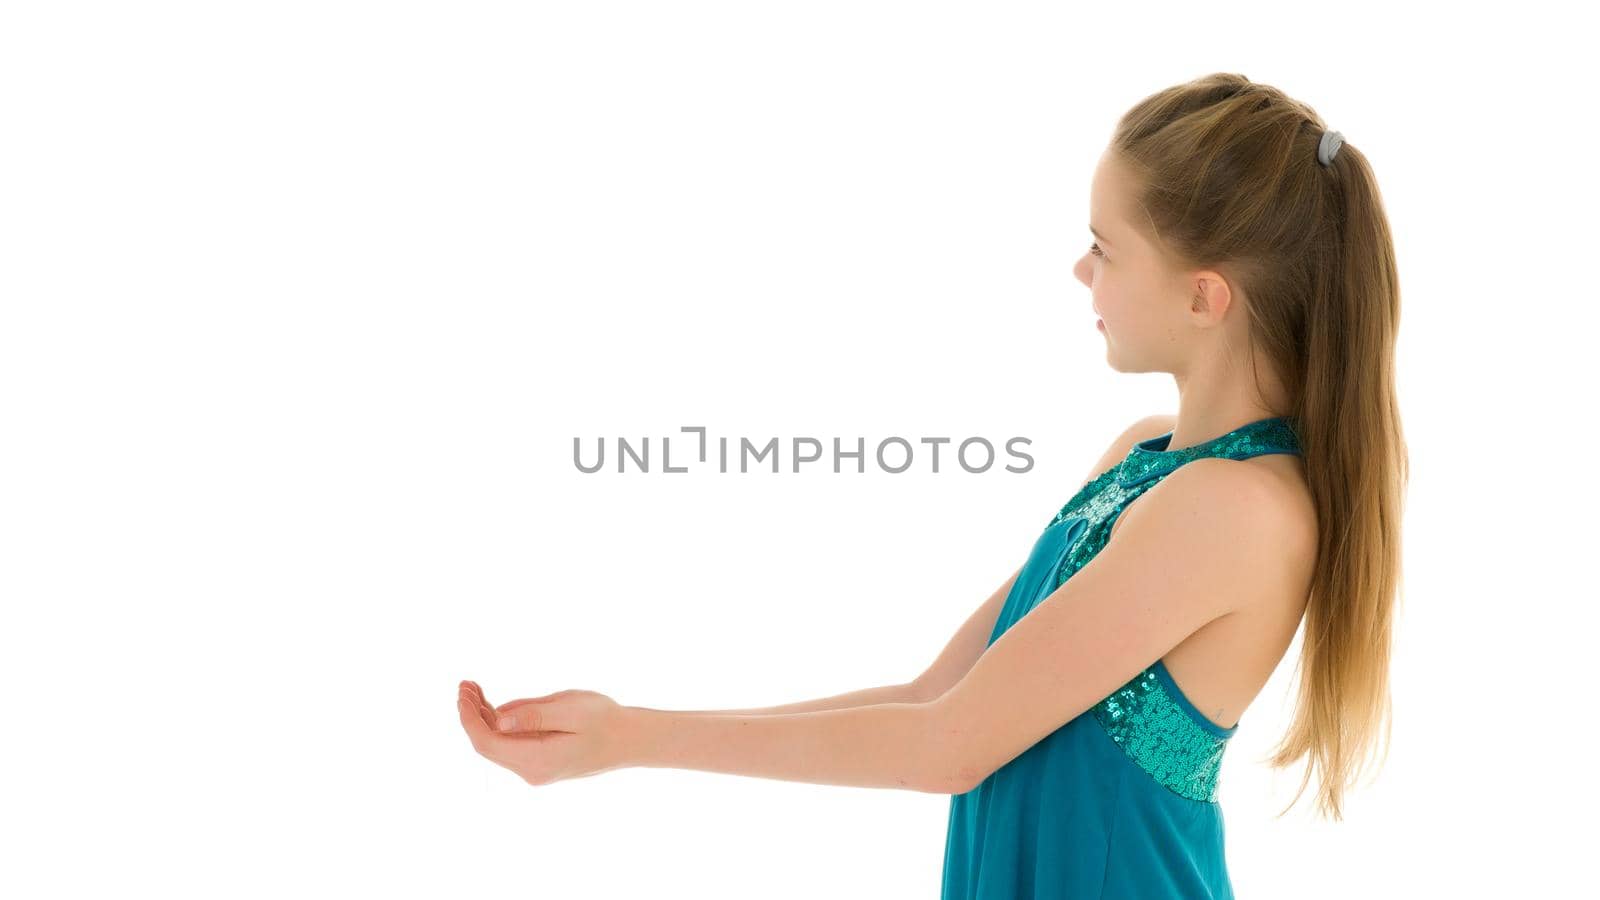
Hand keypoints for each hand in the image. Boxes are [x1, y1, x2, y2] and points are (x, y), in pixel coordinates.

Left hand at [456, 680, 628, 785]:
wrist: (630, 740)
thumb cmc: (605, 720)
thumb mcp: (570, 710)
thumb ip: (534, 715)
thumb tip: (498, 720)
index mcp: (537, 760)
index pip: (488, 743)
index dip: (469, 719)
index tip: (462, 692)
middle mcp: (531, 771)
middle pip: (489, 744)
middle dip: (471, 715)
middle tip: (464, 684)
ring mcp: (535, 769)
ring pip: (498, 743)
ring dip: (483, 717)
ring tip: (472, 689)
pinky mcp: (540, 761)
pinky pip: (511, 743)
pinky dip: (499, 723)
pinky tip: (491, 704)